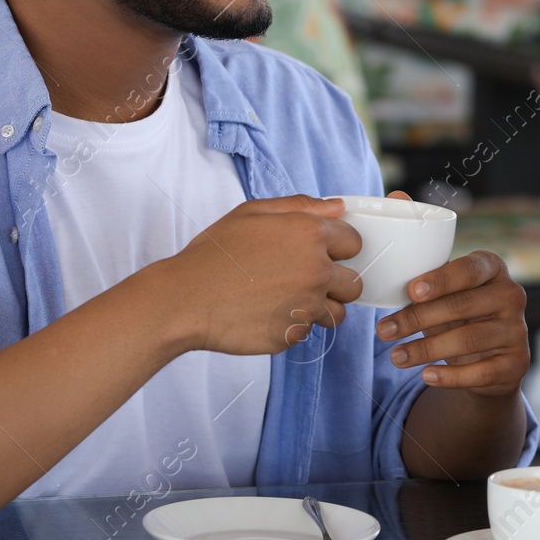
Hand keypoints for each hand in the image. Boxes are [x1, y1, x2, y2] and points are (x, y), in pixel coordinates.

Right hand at [152, 195, 363, 355]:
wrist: (185, 298)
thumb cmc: (214, 254)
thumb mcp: (252, 212)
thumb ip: (301, 206)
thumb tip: (337, 207)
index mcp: (310, 234)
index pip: (354, 242)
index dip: (337, 247)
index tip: (320, 252)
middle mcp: (316, 270)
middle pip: (354, 282)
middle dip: (336, 282)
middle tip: (304, 279)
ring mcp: (307, 305)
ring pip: (337, 313)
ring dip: (320, 308)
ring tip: (286, 299)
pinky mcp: (293, 334)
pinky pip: (308, 331)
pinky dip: (293, 324)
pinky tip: (266, 313)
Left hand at [374, 239, 528, 397]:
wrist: (490, 360)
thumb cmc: (460, 317)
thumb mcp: (447, 297)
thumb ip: (428, 289)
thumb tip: (390, 286)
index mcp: (493, 269)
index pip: (469, 269)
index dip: (440, 280)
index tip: (411, 292)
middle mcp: (511, 296)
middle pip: (462, 305)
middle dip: (417, 318)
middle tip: (384, 330)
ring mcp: (517, 330)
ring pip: (467, 340)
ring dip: (425, 349)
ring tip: (396, 356)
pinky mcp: (517, 363)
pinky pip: (481, 372)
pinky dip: (449, 376)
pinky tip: (425, 376)